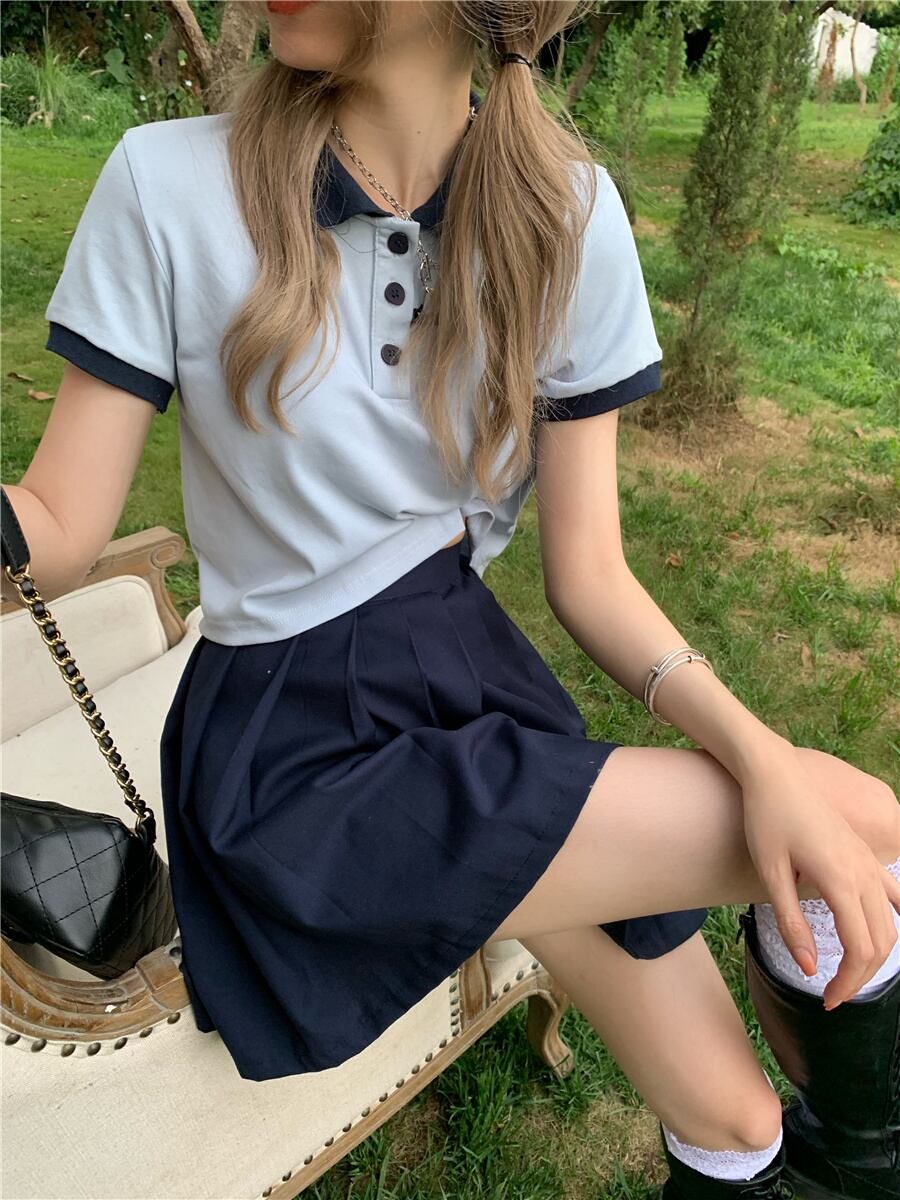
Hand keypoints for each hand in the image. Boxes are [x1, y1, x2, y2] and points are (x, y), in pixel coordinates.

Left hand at [740, 750, 899, 1009]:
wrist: (774, 773)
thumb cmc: (765, 819)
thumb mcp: (771, 874)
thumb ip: (792, 924)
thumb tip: (811, 968)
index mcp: (841, 881)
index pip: (859, 949)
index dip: (847, 983)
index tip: (826, 1001)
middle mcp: (863, 873)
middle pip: (880, 942)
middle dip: (861, 976)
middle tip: (833, 996)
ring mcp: (868, 861)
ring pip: (890, 921)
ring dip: (877, 953)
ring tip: (850, 973)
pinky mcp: (863, 852)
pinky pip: (892, 892)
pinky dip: (893, 918)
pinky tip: (885, 932)